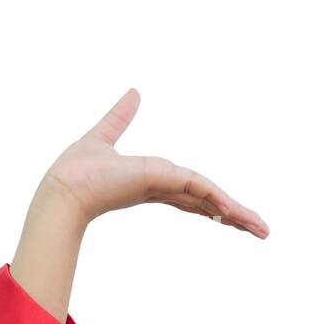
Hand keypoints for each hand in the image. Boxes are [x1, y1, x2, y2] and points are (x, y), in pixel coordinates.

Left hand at [39, 88, 268, 237]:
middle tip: (259, 231)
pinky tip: (234, 214)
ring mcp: (160, 187)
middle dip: (233, 215)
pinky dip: (216, 201)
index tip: (228, 214)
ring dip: (236, 215)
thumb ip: (120, 117)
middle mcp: (159, 187)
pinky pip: (196, 189)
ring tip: (262, 231)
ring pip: (208, 201)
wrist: (61, 190)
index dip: (210, 201)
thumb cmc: (73, 172)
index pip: (188, 192)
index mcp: (150, 179)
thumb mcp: (103, 136)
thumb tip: (133, 92)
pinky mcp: (158, 183)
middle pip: (205, 202)